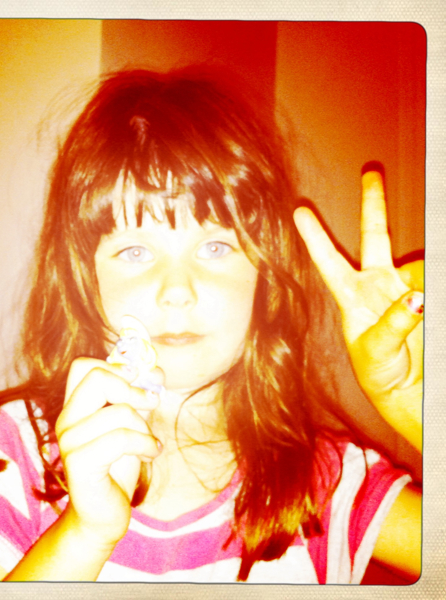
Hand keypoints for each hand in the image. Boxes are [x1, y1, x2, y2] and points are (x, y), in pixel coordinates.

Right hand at [55, 358, 161, 546]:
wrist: (102, 517)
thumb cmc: (116, 470)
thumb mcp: (131, 427)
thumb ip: (139, 399)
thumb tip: (156, 370)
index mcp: (75, 407)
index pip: (83, 366)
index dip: (116, 366)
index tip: (139, 381)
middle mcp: (66, 420)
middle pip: (96, 378)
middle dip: (132, 389)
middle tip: (151, 405)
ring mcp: (69, 441)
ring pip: (119, 412)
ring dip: (145, 428)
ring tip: (150, 444)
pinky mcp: (78, 462)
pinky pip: (121, 438)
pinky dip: (145, 444)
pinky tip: (150, 454)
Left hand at [294, 171, 423, 451]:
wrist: (408, 390)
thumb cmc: (379, 373)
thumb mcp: (376, 351)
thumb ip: (394, 324)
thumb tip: (416, 297)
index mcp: (352, 296)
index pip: (329, 261)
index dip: (315, 237)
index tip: (299, 211)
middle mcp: (376, 285)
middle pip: (374, 237)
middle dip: (372, 204)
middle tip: (370, 173)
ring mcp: (403, 288)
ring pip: (415, 259)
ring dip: (422, 263)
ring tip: (418, 301)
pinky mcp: (425, 298)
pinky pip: (429, 281)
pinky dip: (430, 283)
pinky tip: (427, 299)